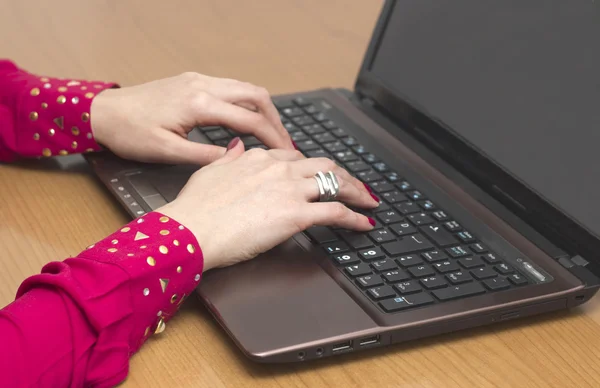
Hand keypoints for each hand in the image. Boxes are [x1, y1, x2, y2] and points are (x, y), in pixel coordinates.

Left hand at [90, 72, 292, 164]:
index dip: (273, 137)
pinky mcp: (193, 81)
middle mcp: (203, 85)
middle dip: (275, 120)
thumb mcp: (168, 152)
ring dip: (263, 109)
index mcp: (199, 104)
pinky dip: (247, 103)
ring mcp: (198, 80)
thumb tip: (237, 157)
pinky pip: (231, 87)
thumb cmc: (129, 132)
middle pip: (256, 95)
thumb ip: (207, 155)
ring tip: (271, 133)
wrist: (103, 112)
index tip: (285, 153)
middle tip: (285, 143)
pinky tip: (248, 120)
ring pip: (245, 88)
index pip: (250, 119)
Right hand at [158, 139, 378, 270]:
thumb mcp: (210, 172)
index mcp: (258, 158)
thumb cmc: (195, 207)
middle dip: (343, 174)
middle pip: (322, 165)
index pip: (294, 157)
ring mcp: (289, 189)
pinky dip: (355, 217)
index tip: (318, 175)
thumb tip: (237, 146)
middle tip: (354, 185)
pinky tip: (364, 224)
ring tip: (368, 201)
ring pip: (335, 182)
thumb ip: (229, 157)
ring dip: (357, 191)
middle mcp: (278, 168)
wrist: (191, 229)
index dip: (311, 167)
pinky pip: (336, 212)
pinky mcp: (296, 214)